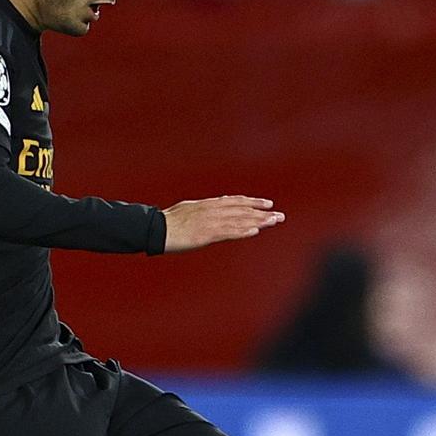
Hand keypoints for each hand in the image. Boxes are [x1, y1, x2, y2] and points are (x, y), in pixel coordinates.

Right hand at [160, 196, 283, 252]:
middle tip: (279, 215)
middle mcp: (212, 210)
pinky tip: (255, 231)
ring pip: (240, 220)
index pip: (235, 201)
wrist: (156, 229)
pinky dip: (243, 231)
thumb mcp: (188, 210)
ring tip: (274, 222)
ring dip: (259, 221)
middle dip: (262, 212)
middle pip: (242, 209)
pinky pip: (229, 232)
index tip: (267, 203)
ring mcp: (210, 221)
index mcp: (208, 204)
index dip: (252, 202)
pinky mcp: (207, 234)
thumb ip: (203, 209)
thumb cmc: (168, 222)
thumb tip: (212, 208)